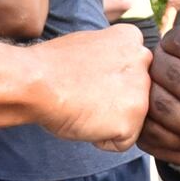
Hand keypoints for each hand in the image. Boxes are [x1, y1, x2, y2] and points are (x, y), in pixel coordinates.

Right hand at [26, 26, 151, 148]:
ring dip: (109, 121)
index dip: (107, 80)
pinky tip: (85, 121)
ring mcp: (141, 92)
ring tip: (84, 106)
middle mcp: (143, 61)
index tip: (86, 77)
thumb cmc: (52, 66)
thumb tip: (114, 69)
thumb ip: (112, 55)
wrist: (36, 83)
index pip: (132, 70)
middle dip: (112, 101)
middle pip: (135, 94)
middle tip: (84, 94)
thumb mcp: (89, 44)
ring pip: (132, 119)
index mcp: (131, 38)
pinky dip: (103, 140)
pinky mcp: (132, 121)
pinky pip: (122, 142)